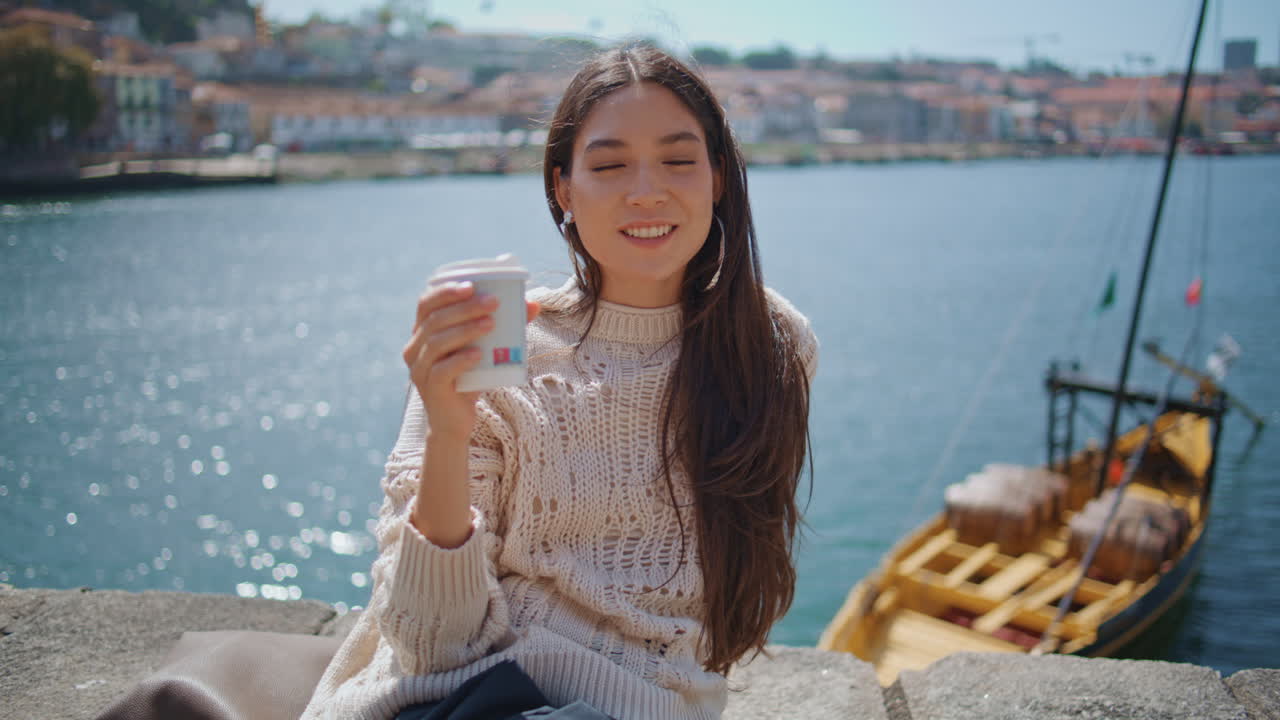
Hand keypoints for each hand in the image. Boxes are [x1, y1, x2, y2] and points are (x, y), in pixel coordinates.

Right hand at [402, 282, 539, 445]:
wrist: (456, 421)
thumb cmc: (469, 377)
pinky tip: (478, 354)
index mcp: (422, 332)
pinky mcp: (431, 389)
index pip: (426, 304)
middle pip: (434, 320)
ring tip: (491, 324)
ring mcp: (420, 369)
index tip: (471, 285)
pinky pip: (441, 371)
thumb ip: (504, 327)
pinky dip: (460, 360)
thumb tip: (533, 305)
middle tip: (493, 302)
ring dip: (465, 330)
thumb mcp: (485, 349)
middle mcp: (415, 348)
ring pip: (436, 343)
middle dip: (464, 307)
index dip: (445, 291)